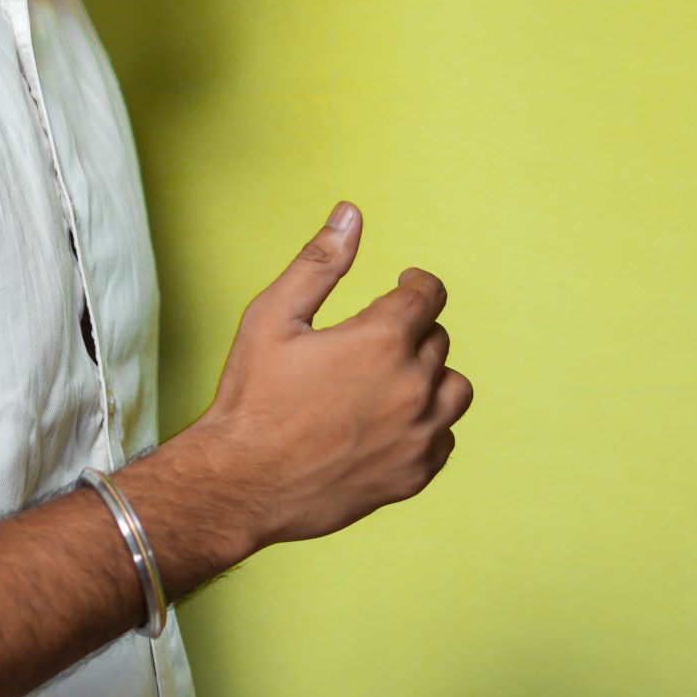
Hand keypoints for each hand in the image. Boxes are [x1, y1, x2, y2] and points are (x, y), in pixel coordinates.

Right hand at [184, 203, 472, 548]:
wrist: (242, 483)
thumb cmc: (253, 397)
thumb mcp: (274, 316)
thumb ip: (319, 262)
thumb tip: (350, 213)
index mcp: (383, 339)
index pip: (429, 295)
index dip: (415, 284)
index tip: (402, 285)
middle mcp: (413, 386)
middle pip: (438, 340)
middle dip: (411, 331)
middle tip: (372, 341)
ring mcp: (419, 435)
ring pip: (454, 389)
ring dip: (429, 377)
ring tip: (390, 380)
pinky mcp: (414, 474)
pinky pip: (444, 438)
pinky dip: (426, 424)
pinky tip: (389, 423)